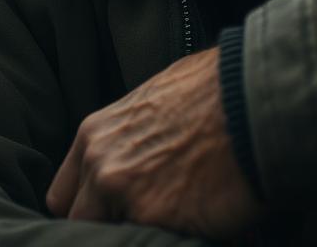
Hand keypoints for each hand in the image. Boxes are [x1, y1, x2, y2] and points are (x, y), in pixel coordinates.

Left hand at [46, 47, 262, 238]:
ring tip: (169, 219)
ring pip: (110, 238)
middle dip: (107, 223)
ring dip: (133, 233)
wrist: (252, 95)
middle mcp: (101, 166)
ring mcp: (126, 197)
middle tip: (143, 216)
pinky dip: (166, 240)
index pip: (63, 194)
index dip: (89, 205)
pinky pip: (147, 244)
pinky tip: (191, 223)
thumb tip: (141, 147)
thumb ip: (131, 130)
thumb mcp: (157, 94)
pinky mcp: (157, 222)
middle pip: (79, 222)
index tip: (111, 209)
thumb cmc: (215, 85)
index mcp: (95, 133)